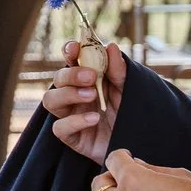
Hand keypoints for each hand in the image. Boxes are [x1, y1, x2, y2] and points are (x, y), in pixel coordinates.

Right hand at [45, 40, 124, 162]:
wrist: (140, 143)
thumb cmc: (131, 113)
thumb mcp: (129, 90)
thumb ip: (119, 71)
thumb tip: (111, 47)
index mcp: (86, 80)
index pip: (70, 61)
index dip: (68, 52)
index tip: (75, 49)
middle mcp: (74, 95)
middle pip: (58, 79)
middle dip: (71, 75)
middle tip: (91, 77)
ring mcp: (70, 115)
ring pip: (50, 100)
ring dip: (68, 94)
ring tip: (91, 96)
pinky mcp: (71, 137)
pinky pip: (59, 127)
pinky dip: (74, 121)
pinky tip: (94, 119)